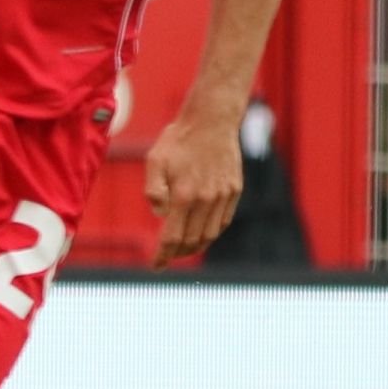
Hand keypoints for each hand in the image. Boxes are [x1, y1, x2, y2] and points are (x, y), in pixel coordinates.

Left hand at [144, 109, 243, 264]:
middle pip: (192, 240)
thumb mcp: (154, 160)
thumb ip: (153, 189)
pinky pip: (223, 221)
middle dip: (177, 253)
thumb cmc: (178, 141)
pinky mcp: (234, 190)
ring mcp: (223, 196)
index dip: (162, 255)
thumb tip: (159, 214)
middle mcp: (206, 200)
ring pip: (210, 234)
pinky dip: (211, 233)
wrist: (211, 122)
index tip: (155, 266)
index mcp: (184, 195)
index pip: (172, 237)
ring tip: (181, 249)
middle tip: (165, 257)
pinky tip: (201, 233)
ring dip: (195, 246)